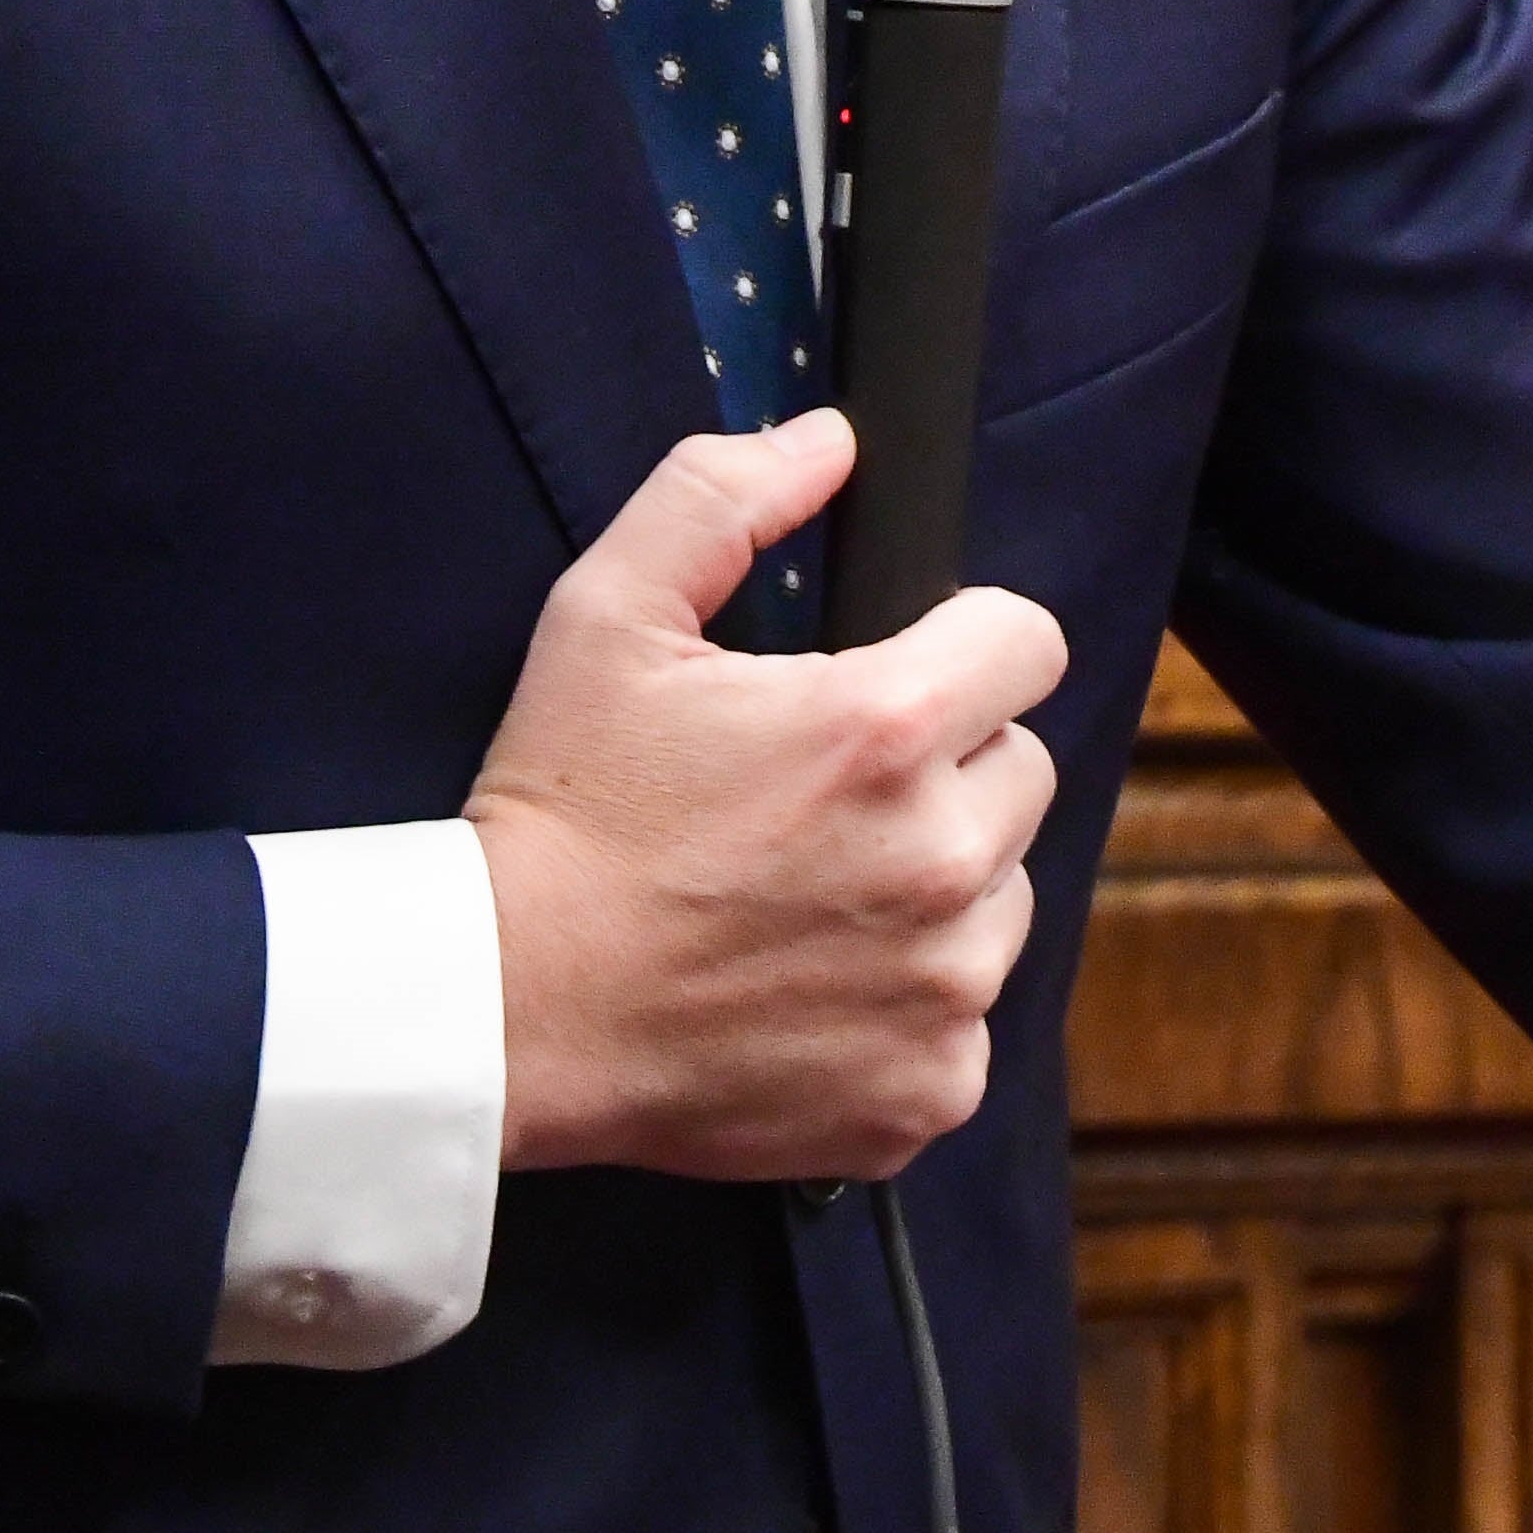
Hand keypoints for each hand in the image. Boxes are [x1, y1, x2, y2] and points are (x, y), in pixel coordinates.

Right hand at [470, 408, 1065, 1179]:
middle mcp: (945, 858)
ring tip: (806, 897)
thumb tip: (831, 443)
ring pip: (1003, 897)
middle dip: (946, 771)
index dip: (964, 645)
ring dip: (935, 888)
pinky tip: (805, 989)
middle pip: (1022, 771)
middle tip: (824, 798)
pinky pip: (964, 1021)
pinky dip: (905, 1009)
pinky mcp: (929, 1090)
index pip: (1029, 645)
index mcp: (888, 729)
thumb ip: (723, 499)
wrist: (503, 1013)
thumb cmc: (557, 815)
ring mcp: (946, 986)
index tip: (903, 676)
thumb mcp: (607, 614)